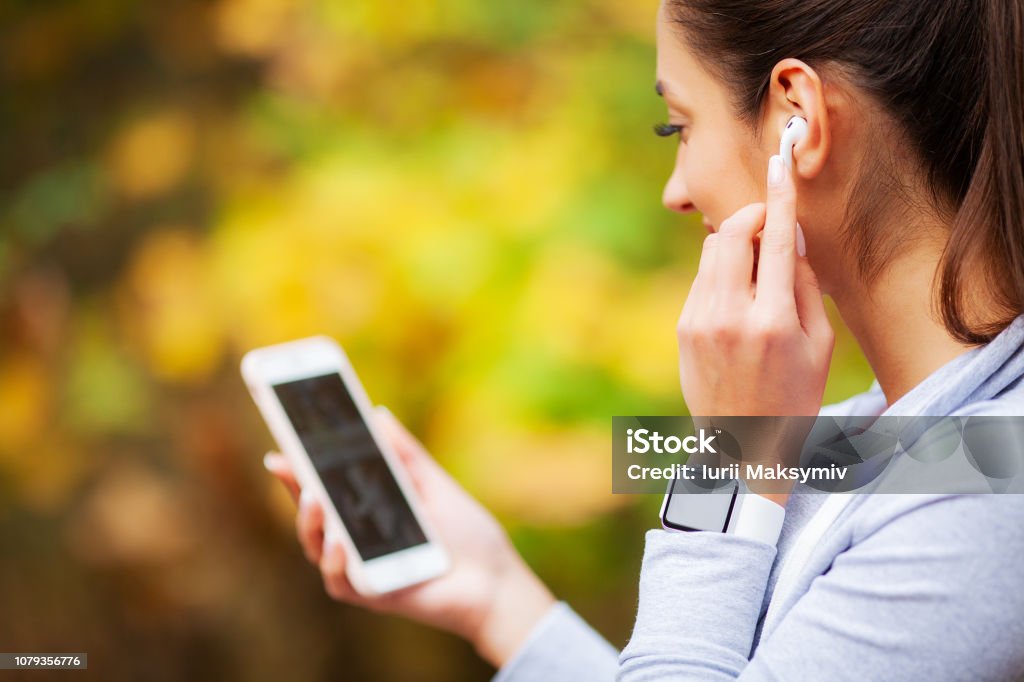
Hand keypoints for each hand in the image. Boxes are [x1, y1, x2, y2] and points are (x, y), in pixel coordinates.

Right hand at [263, 406, 554, 668]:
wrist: (498, 578)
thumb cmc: (467, 534)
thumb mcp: (434, 484)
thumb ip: (406, 454)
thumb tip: (378, 413)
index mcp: (368, 513)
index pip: (324, 489)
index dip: (298, 471)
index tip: (281, 447)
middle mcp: (358, 542)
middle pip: (313, 516)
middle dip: (295, 489)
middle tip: (286, 463)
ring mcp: (363, 570)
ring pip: (317, 549)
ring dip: (310, 523)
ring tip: (315, 498)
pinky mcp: (374, 596)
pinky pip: (340, 581)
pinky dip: (335, 561)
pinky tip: (340, 540)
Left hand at [676, 155, 833, 498]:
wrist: (744, 445)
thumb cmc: (795, 396)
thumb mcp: (820, 345)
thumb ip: (805, 286)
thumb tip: (791, 236)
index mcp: (774, 322)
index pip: (778, 242)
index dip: (779, 197)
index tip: (779, 164)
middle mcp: (731, 317)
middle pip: (730, 233)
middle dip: (751, 217)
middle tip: (769, 225)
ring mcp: (700, 322)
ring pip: (712, 251)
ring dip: (736, 244)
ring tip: (758, 272)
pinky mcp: (682, 328)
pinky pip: (702, 279)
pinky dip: (722, 274)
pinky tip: (739, 301)